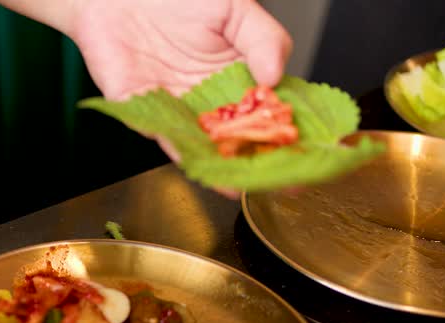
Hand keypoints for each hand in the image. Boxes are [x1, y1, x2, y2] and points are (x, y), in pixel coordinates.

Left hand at [66, 0, 290, 196]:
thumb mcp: (237, 9)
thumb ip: (264, 39)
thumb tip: (275, 77)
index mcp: (233, 79)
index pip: (264, 113)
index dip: (285, 134)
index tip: (306, 151)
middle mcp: (204, 100)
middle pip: (234, 139)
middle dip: (257, 162)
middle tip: (284, 180)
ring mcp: (173, 106)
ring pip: (199, 145)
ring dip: (218, 167)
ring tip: (240, 184)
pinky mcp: (138, 106)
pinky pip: (158, 131)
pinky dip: (178, 146)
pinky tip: (197, 159)